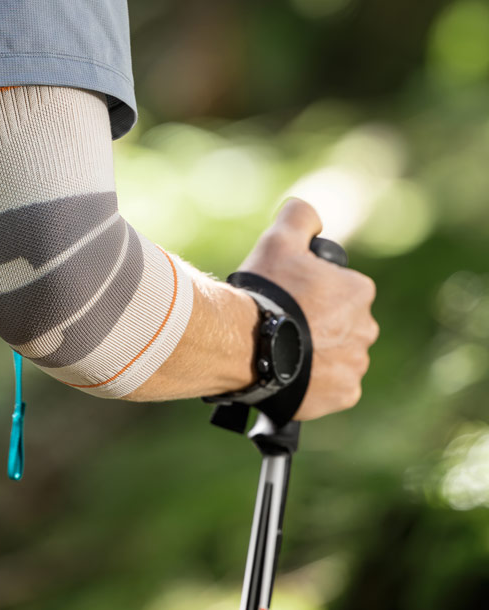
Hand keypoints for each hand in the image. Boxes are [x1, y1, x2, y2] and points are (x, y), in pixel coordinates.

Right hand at [240, 198, 378, 420]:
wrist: (244, 345)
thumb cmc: (265, 293)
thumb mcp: (277, 240)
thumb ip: (299, 216)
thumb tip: (311, 214)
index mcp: (358, 292)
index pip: (341, 289)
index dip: (312, 290)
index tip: (288, 296)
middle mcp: (366, 329)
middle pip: (342, 323)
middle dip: (319, 323)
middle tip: (283, 322)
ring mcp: (355, 365)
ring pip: (338, 355)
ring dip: (317, 353)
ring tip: (281, 349)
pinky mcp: (343, 395)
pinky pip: (332, 386)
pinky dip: (315, 381)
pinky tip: (290, 372)